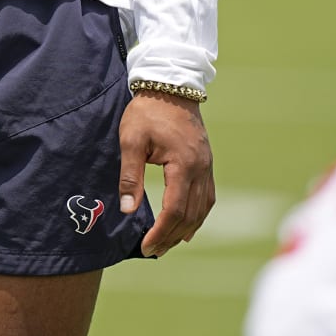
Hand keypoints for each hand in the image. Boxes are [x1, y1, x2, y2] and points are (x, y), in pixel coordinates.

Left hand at [117, 91, 214, 256]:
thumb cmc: (147, 111)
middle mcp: (201, 169)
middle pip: (190, 214)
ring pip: (202, 208)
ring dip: (186, 229)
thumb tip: (127, 209)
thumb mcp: (131, 140)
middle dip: (171, 236)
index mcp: (184, 164)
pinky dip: (198, 215)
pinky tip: (187, 225)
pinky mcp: (206, 162)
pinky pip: (207, 197)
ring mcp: (207, 166)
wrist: (171, 84)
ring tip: (168, 244)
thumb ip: (130, 175)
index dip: (161, 232)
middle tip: (153, 251)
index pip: (174, 209)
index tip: (146, 246)